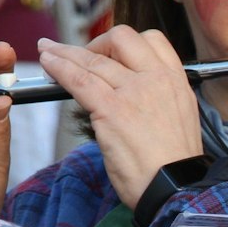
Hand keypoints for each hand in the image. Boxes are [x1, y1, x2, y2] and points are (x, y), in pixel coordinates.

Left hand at [38, 28, 200, 209]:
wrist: (175, 188)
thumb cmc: (173, 165)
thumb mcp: (179, 118)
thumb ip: (157, 98)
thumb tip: (128, 94)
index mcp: (176, 80)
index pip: (152, 40)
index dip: (125, 42)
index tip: (109, 52)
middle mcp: (157, 78)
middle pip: (122, 38)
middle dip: (96, 43)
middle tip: (81, 56)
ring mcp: (134, 91)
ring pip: (93, 59)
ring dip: (65, 52)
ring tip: (48, 50)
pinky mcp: (112, 109)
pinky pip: (79, 79)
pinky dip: (59, 67)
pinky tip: (48, 64)